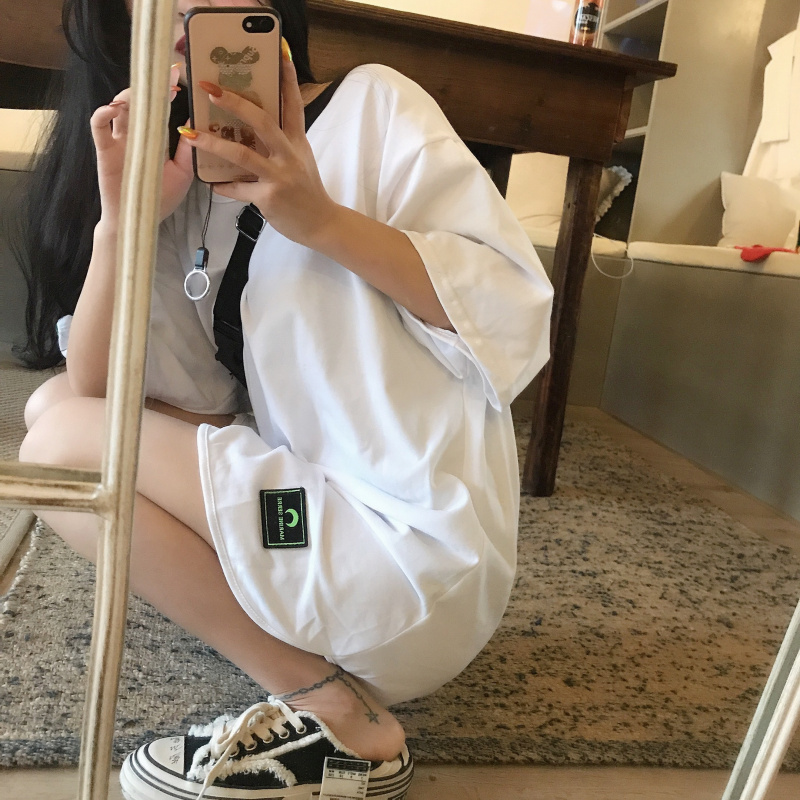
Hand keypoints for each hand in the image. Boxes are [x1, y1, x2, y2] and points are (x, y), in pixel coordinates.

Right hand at [90, 65, 193, 228]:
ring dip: (127, 96)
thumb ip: (188, 149)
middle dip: (148, 89)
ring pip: (118, 109)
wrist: (138, 219)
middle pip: (138, 104)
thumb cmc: (159, 198)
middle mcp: (136, 136)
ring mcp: (119, 142)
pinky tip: (114, 108)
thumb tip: (196, 123)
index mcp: (155, 139)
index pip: (160, 110)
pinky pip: (98, 127)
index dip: (166, 93)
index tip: (178, 78)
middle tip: (164, 78)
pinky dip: (102, 113)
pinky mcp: (105, 151)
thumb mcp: (182, 172)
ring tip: (141, 92)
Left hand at [177, 53, 339, 246]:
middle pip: (262, 122)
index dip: (287, 78)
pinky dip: (223, 186)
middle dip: (235, 103)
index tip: (279, 53)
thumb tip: (255, 124)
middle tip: (210, 89)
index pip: (294, 104)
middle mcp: (289, 155)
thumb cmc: (307, 191)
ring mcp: (279, 176)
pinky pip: (239, 188)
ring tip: (190, 135)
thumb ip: (282, 142)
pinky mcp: (269, 197)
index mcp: (298, 142)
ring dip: (213, 143)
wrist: (321, 224)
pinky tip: (212, 184)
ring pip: (242, 155)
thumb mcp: (301, 160)